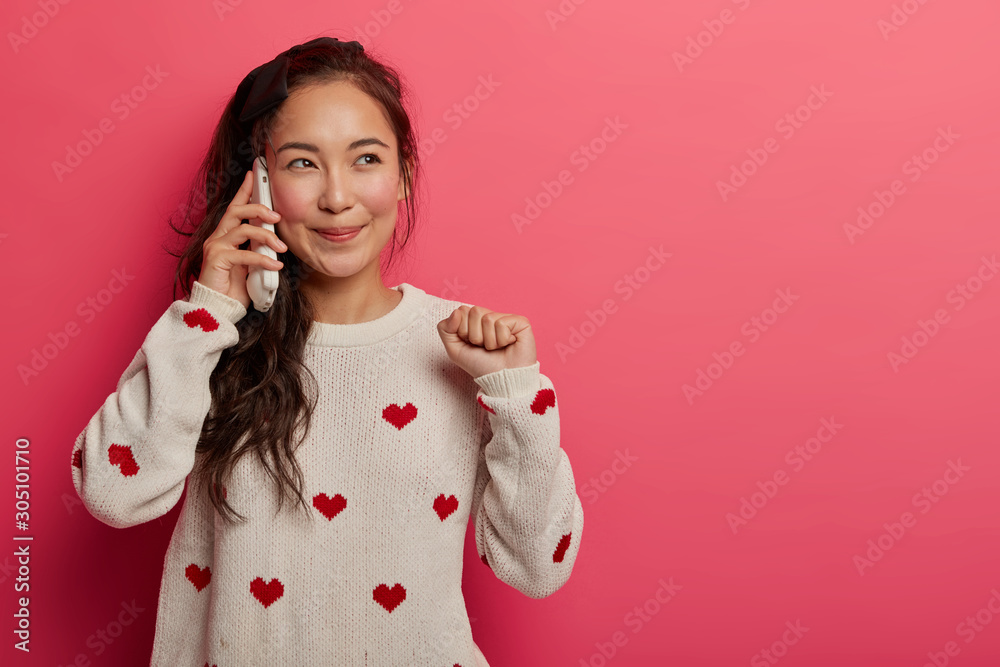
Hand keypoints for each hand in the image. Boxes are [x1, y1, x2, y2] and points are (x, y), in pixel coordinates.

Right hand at [197, 170, 286, 307]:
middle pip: (237, 211)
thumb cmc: (233, 289)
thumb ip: (258, 249)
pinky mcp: (216, 259)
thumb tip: (275, 241)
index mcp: (225, 236)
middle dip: (259, 209)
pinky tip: (276, 265)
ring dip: (266, 237)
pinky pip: (244, 253)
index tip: (254, 174)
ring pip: (243, 229)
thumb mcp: (251, 265)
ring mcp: (215, 247)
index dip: (244, 190)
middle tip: (278, 217)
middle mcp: (217, 237)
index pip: (235, 207)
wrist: (217, 309)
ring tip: (281, 248)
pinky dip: (263, 259)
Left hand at [437, 305, 536, 378]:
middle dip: (476, 336)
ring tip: (497, 348)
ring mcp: (506, 318)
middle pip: (474, 311)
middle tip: (486, 347)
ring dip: (490, 341)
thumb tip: (457, 311)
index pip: (462, 311)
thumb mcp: (455, 350)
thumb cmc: (481, 366)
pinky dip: (502, 339)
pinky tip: (509, 344)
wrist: (502, 381)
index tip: (473, 345)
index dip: (463, 331)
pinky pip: (502, 323)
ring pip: (487, 319)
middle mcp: (491, 316)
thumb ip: (445, 329)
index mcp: (475, 321)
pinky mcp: (521, 322)